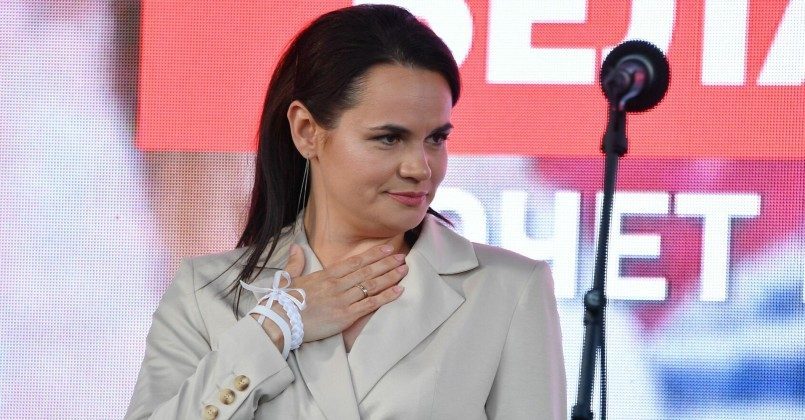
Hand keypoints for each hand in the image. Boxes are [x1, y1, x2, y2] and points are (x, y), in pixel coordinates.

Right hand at [254, 243, 406, 346]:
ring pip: (372, 285)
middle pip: (367, 271)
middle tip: (403, 257)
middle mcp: (337, 284)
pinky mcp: (345, 316)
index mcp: (326, 275)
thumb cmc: (282, 301)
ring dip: (390, 277)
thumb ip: (296, 262)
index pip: (355, 262)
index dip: (373, 255)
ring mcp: (343, 299)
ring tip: (404, 270)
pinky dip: (386, 297)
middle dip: (387, 263)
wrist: (279, 320)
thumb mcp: (288, 278)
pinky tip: (398, 291)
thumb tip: (296, 247)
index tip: (387, 249)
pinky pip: (370, 304)